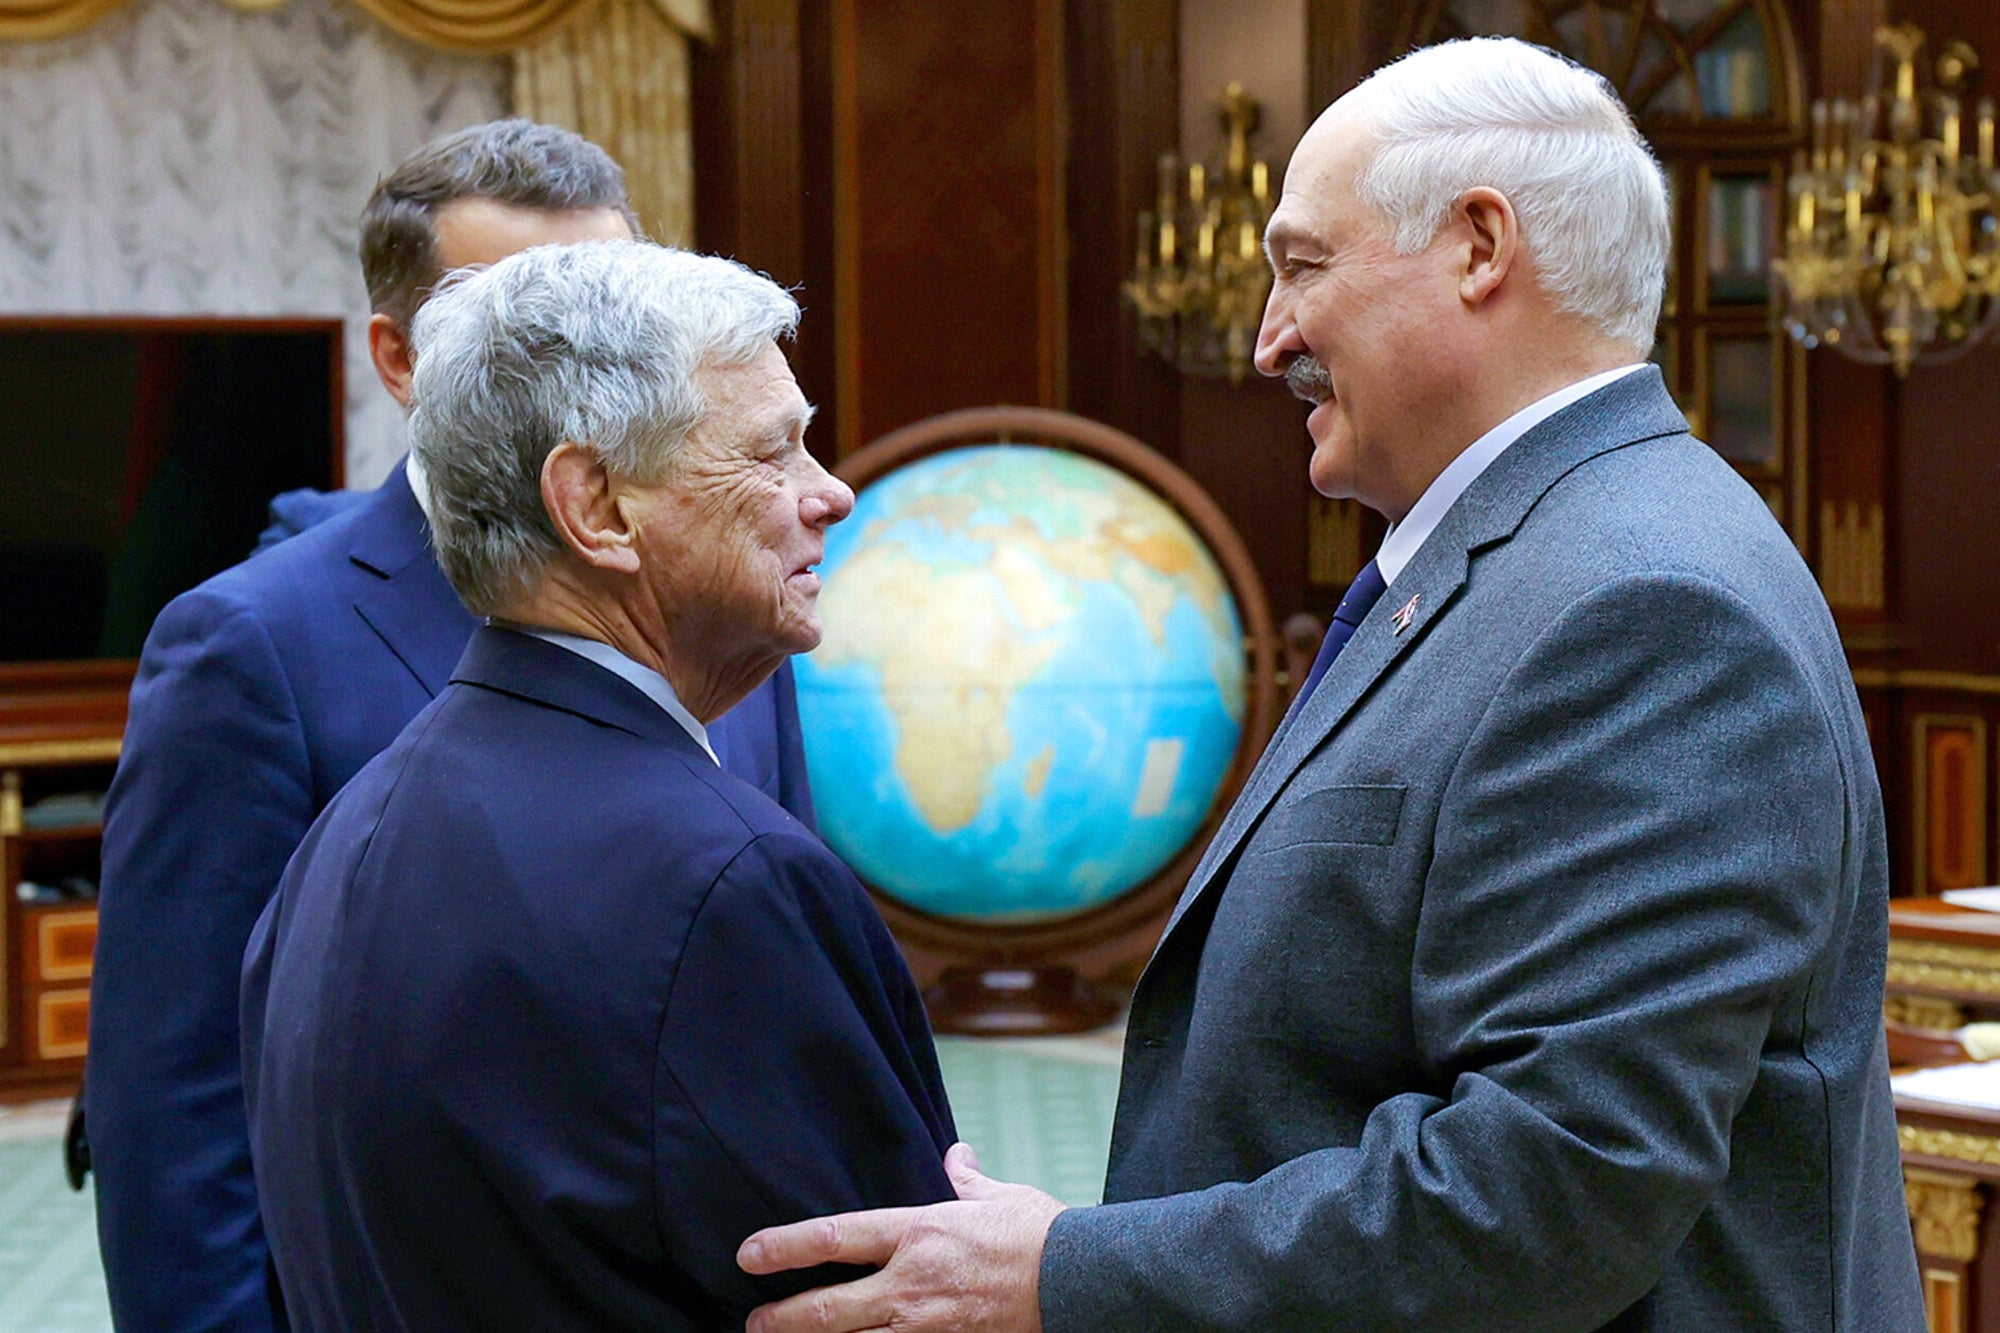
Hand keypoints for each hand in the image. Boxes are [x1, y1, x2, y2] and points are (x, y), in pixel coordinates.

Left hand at [738, 1142, 1066, 1332]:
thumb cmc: (1040, 1235)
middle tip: (755, 1323)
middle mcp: (912, 1281)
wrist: (1080, 1281)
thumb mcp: (1001, 1196)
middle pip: (827, 1310)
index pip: (835, 1237)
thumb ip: (967, 1180)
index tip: (750, 1255)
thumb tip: (956, 1155)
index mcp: (919, 1231)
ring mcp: (927, 1325)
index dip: (785, 1247)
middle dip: (782, 1319)